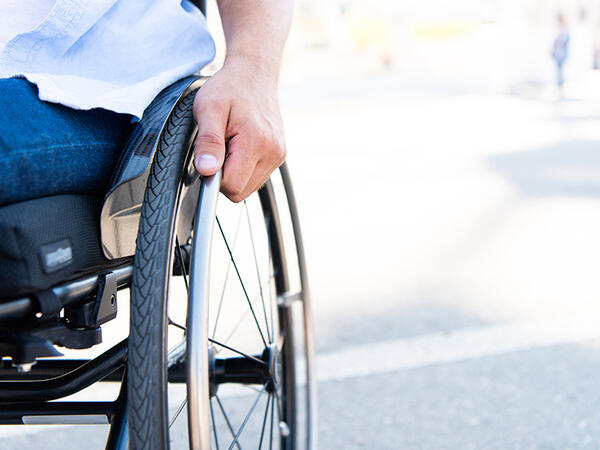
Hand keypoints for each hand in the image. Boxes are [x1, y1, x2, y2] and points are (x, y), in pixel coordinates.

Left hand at [192, 58, 285, 202]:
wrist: (254, 73)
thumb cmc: (229, 88)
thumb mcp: (209, 109)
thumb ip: (208, 142)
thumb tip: (207, 170)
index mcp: (256, 142)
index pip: (232, 186)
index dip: (214, 176)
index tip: (209, 156)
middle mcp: (273, 152)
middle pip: (240, 191)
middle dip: (224, 176)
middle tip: (219, 147)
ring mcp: (278, 154)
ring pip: (249, 187)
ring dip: (235, 172)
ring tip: (230, 144)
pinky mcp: (279, 154)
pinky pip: (256, 177)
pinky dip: (244, 168)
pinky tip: (240, 146)